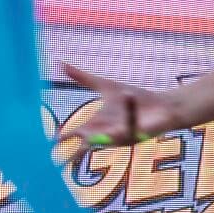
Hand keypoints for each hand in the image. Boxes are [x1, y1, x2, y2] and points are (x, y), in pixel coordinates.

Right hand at [57, 65, 184, 145]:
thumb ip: (83, 77)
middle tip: (58, 149)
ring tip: (82, 135)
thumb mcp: (106, 86)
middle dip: (71, 150)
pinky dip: (122, 122)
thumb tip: (58, 62)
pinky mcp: (136, 137)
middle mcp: (105, 134)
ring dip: (96, 134)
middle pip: (82, 147)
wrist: (165, 105)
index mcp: (96, 124)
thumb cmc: (136, 98)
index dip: (60, 139)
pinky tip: (118, 122)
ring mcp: (120, 137)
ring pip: (102, 140)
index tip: (47, 141)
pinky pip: (125, 131)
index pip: (72, 135)